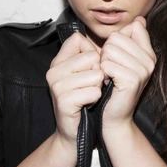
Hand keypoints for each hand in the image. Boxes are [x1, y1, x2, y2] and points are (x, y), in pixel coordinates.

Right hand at [46, 32, 103, 148]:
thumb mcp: (87, 73)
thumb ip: (92, 53)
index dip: (93, 55)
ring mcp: (56, 85)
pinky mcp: (63, 101)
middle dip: (99, 73)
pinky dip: (95, 99)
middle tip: (89, 87)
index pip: (79, 39)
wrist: (75, 132)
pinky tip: (87, 104)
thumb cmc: (84, 100)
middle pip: (92, 57)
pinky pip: (93, 92)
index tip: (90, 70)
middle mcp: (54, 70)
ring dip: (98, 88)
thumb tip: (113, 34)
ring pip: (96, 75)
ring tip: (88, 96)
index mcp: (58, 60)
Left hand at [100, 16, 156, 127]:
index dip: (117, 40)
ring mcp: (143, 70)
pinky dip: (102, 73)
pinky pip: (107, 64)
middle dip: (107, 52)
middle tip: (111, 69)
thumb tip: (140, 19)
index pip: (131, 28)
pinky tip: (107, 82)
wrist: (115, 116)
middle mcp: (150, 60)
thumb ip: (131, 39)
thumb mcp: (125, 60)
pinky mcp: (132, 80)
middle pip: (116, 38)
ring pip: (110, 50)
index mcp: (149, 53)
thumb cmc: (116, 88)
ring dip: (103, 63)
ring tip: (109, 76)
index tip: (118, 57)